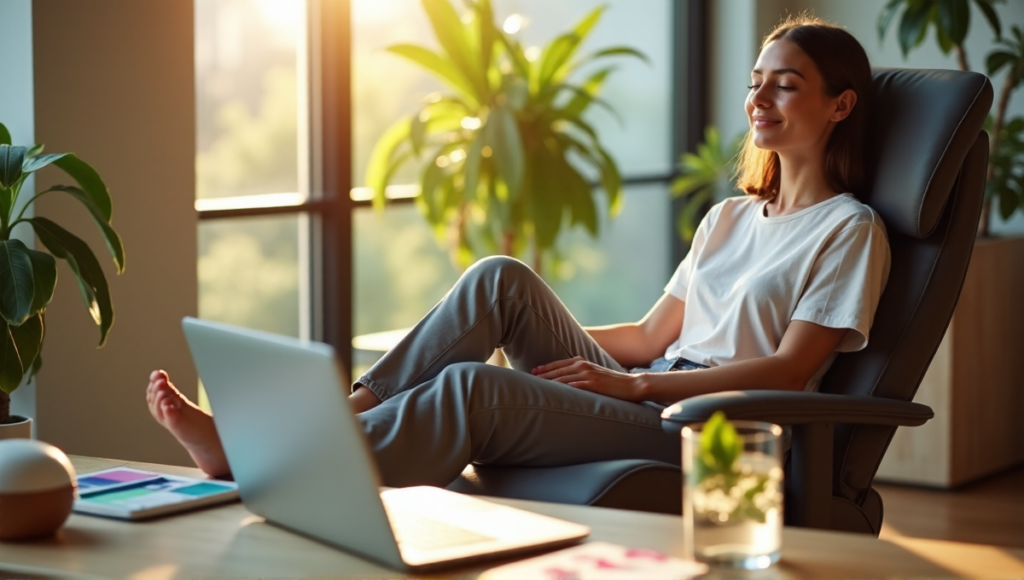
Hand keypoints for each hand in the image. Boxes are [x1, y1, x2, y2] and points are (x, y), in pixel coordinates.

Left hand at [532, 356, 647, 401]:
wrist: (632, 385)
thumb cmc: (613, 383)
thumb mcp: (595, 375)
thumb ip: (582, 375)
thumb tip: (569, 382)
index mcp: (583, 362)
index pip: (559, 364)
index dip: (546, 368)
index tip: (534, 371)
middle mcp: (583, 365)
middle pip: (557, 370)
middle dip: (543, 374)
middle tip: (529, 378)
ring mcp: (588, 374)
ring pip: (563, 378)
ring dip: (549, 382)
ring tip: (536, 386)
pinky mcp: (593, 384)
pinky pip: (574, 386)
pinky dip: (563, 388)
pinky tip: (553, 392)